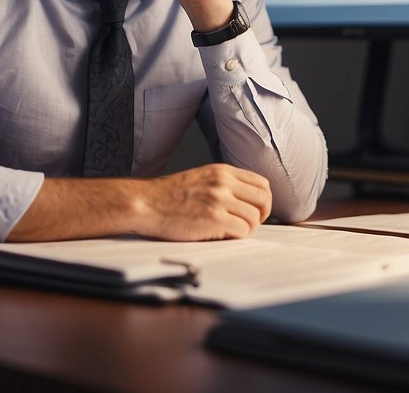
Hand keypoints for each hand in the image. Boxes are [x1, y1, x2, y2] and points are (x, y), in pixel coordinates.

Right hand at [133, 163, 272, 240]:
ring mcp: (219, 199)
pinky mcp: (213, 218)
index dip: (263, 201)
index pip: (262, 183)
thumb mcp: (201, 178)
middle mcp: (223, 182)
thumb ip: (224, 184)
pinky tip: (221, 235)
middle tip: (248, 225)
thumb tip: (247, 201)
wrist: (145, 203)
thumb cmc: (169, 196)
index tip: (256, 211)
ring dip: (246, 229)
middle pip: (264, 199)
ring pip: (254, 218)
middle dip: (261, 216)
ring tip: (229, 231)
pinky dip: (236, 237)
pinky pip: (242, 231)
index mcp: (222, 171)